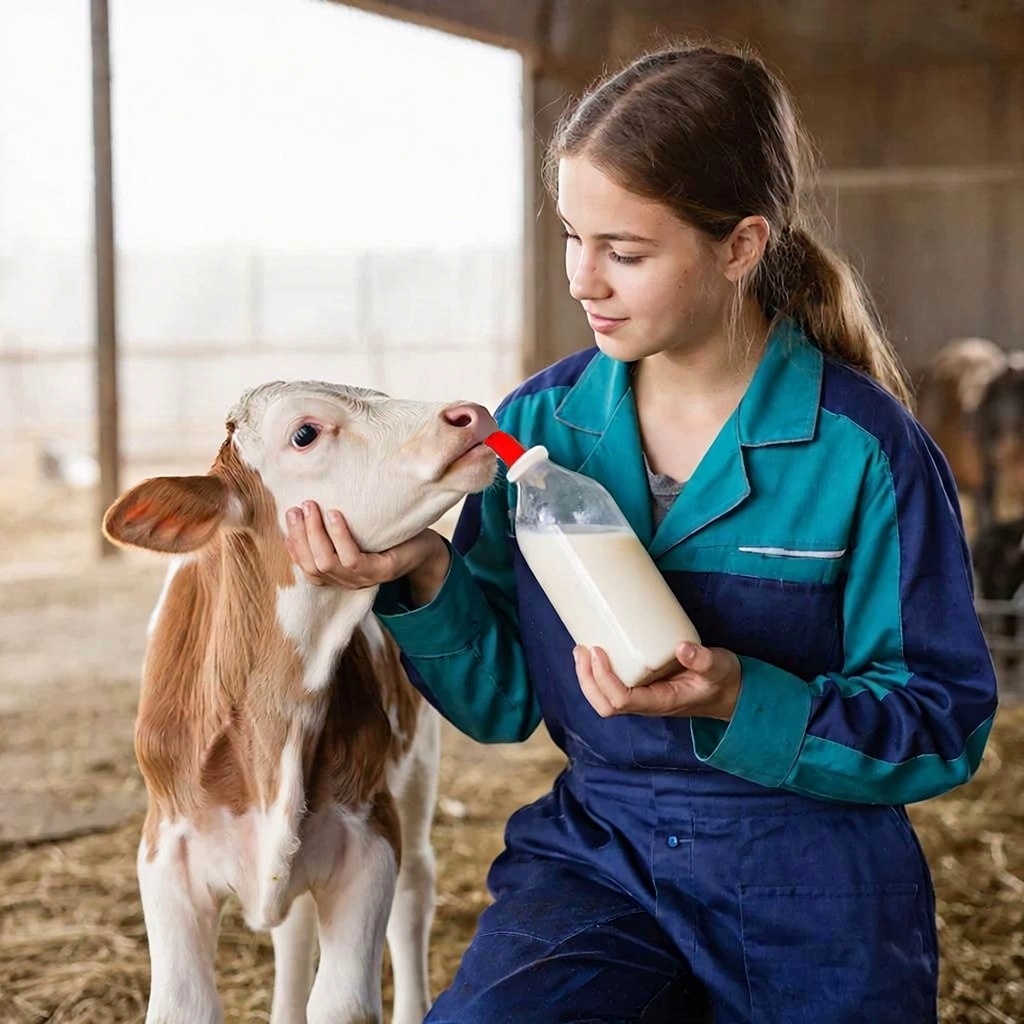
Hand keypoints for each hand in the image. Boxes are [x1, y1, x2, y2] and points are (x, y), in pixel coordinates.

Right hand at [284, 502, 449, 602]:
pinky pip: (352, 559)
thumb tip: (305, 507)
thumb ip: (332, 529)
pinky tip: (335, 516)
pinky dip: (339, 537)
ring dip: (314, 534)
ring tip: (311, 507)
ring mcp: (364, 579)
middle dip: (300, 535)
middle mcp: (348, 581)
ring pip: (327, 563)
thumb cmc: (386, 535)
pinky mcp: (380, 572)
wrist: (425, 545)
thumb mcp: (355, 532)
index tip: (288, 519)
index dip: (293, 544)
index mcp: (338, 574)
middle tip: (297, 507)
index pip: (306, 566)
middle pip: (312, 565)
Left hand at [574, 642, 740, 721]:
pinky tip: (595, 652)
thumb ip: (703, 659)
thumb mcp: (718, 667)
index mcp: (661, 702)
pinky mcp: (642, 687)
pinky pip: (612, 688)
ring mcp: (642, 697)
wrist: (728, 691)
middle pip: (605, 704)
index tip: (598, 652)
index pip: (622, 700)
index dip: (604, 679)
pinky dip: (597, 674)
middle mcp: (647, 704)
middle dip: (587, 680)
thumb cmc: (722, 680)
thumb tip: (682, 647)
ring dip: (587, 678)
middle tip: (581, 649)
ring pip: (604, 699)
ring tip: (581, 649)